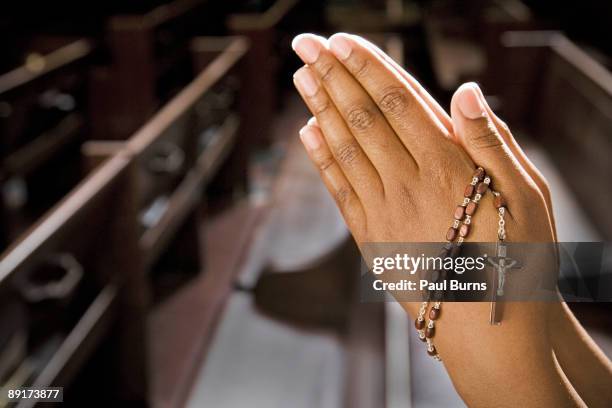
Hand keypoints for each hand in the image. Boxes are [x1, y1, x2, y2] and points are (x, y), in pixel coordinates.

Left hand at [291, 33, 553, 247]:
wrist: (490, 335)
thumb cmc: (519, 262)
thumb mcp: (528, 196)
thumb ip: (491, 142)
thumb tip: (463, 91)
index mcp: (448, 170)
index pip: (398, 103)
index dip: (368, 68)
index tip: (342, 41)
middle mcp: (408, 187)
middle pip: (363, 119)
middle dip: (333, 76)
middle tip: (307, 43)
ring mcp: (383, 215)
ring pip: (344, 149)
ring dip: (320, 109)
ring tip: (301, 75)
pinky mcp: (370, 241)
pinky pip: (339, 192)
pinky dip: (321, 160)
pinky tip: (308, 132)